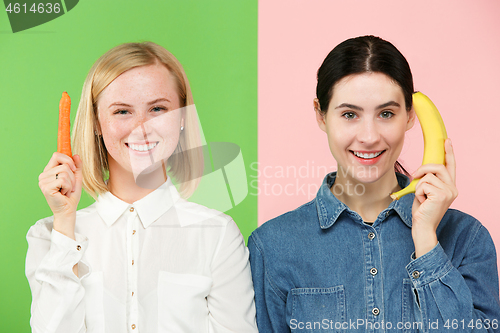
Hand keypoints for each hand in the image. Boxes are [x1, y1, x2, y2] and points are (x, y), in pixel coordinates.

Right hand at [38, 152, 82, 238]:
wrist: (68, 210)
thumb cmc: (71, 195)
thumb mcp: (76, 178)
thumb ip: (77, 166)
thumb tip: (76, 155)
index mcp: (49, 171)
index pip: (56, 155)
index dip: (67, 159)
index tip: (74, 168)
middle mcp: (44, 175)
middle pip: (64, 165)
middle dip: (72, 176)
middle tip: (69, 186)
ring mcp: (43, 181)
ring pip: (64, 172)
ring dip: (71, 183)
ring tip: (66, 190)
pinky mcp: (46, 187)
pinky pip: (63, 180)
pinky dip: (68, 187)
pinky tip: (64, 193)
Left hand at [411, 138, 457, 256]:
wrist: (423, 226)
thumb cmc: (422, 210)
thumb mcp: (425, 191)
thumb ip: (428, 179)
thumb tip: (423, 168)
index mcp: (450, 186)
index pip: (451, 166)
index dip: (449, 152)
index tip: (447, 140)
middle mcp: (453, 188)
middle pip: (437, 166)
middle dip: (423, 168)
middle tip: (414, 176)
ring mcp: (449, 191)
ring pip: (427, 176)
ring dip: (418, 185)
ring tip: (421, 197)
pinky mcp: (442, 195)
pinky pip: (423, 184)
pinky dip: (418, 191)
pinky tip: (422, 201)